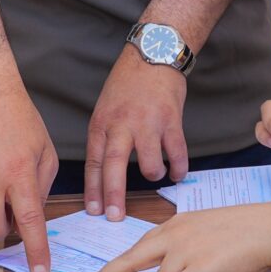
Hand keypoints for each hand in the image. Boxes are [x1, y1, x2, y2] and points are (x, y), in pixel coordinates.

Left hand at [78, 202, 270, 271]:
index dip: (107, 270)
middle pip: (130, 264)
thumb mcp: (203, 230)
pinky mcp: (197, 269)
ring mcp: (183, 252)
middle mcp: (173, 236)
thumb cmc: (243, 232)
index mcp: (173, 226)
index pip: (132, 249)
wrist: (270, 228)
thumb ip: (181, 247)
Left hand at [85, 46, 190, 217]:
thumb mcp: (105, 109)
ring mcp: (147, 123)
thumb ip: (105, 138)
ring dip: (152, 174)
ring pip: (148, 163)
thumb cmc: (127, 84)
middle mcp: (122, 124)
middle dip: (113, 195)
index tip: (93, 210)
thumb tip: (103, 175)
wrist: (153, 54)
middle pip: (114, 165)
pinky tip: (177, 172)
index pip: (94, 161)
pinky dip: (178, 167)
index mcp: (102, 123)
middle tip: (115, 217)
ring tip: (155, 173)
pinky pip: (176, 153)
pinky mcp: (171, 120)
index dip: (92, 189)